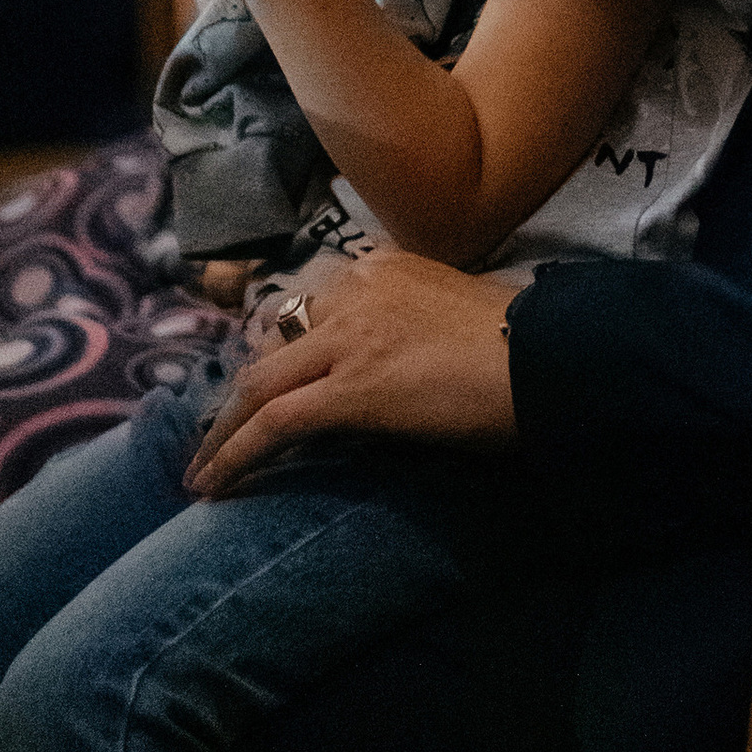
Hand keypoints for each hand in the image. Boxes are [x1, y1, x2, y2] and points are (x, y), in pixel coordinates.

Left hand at [184, 252, 518, 490]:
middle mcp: (356, 292)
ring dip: (223, 430)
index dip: (276, 345)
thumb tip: (409, 356)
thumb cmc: (528, 346)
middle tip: (219, 429)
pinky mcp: (349, 388)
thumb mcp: (464, 310)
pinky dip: (232, 456)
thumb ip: (420, 321)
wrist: (548, 361)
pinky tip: (211, 486)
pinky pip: (271, 424)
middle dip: (238, 389)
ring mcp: (348, 338)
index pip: (308, 301)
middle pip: (272, 341)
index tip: (263, 376)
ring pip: (258, 383)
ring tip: (202, 468)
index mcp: (386, 266)